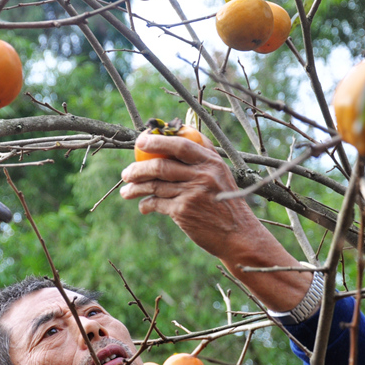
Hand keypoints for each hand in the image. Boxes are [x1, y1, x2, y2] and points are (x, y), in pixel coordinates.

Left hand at [119, 132, 258, 258]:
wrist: (238, 234)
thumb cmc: (226, 201)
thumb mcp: (221, 173)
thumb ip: (203, 153)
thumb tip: (181, 130)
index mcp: (211, 162)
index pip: (180, 144)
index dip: (157, 141)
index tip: (140, 141)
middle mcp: (202, 175)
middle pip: (161, 166)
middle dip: (138, 168)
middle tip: (126, 173)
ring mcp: (192, 194)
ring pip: (154, 185)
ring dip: (135, 188)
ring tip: (126, 191)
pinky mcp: (183, 212)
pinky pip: (156, 203)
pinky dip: (146, 204)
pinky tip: (143, 206)